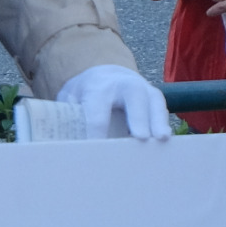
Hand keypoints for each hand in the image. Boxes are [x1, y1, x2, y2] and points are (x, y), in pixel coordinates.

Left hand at [57, 64, 171, 139]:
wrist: (106, 75)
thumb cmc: (86, 95)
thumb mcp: (70, 101)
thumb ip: (66, 119)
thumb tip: (58, 148)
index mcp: (96, 87)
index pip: (97, 111)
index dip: (97, 132)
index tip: (97, 152)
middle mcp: (122, 85)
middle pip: (132, 97)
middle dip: (137, 116)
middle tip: (140, 138)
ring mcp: (142, 89)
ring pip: (153, 100)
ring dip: (158, 120)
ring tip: (162, 139)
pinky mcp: (155, 98)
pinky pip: (162, 109)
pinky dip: (164, 124)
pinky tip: (167, 142)